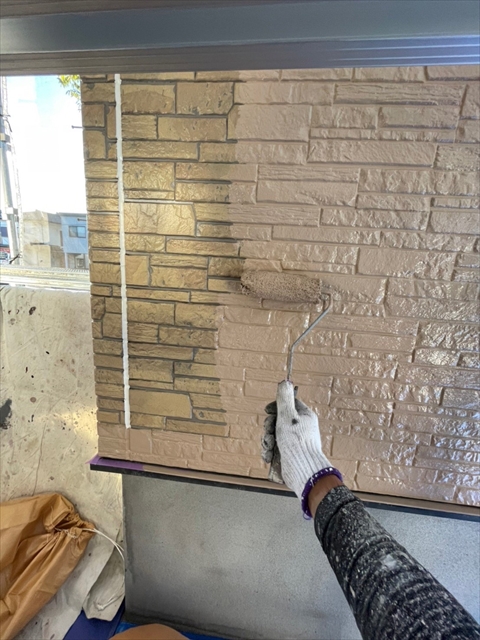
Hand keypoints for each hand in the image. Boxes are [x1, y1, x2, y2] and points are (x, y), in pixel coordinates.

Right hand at [262, 380, 331, 498]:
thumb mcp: (288, 416)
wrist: (302, 470)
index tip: (268, 411)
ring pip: (273, 435)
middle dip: (268, 427)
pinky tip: (269, 456)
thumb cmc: (298, 442)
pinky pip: (273, 448)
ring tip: (269, 447)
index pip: (288, 404)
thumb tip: (284, 381)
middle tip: (269, 432)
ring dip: (266, 441)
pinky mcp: (287, 454)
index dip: (276, 407)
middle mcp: (300, 428)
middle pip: (277, 420)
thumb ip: (284, 399)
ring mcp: (293, 442)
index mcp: (304, 416)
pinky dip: (268, 452)